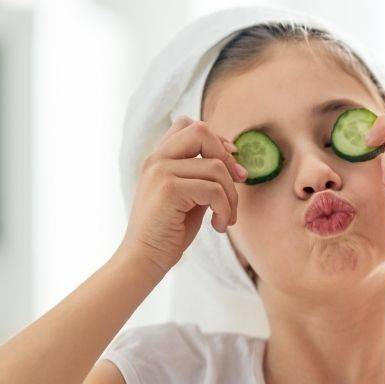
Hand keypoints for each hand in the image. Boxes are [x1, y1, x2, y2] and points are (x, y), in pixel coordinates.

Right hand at [119, 117, 246, 274]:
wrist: (144, 258)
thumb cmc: (169, 231)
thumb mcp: (189, 196)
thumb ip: (202, 176)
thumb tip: (233, 164)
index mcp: (158, 157)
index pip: (188, 125)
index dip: (217, 139)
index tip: (233, 164)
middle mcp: (156, 159)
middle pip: (201, 131)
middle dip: (227, 158)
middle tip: (239, 182)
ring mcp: (160, 171)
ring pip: (215, 167)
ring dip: (231, 196)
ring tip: (226, 218)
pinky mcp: (168, 189)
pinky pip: (214, 190)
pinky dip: (225, 209)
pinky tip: (218, 226)